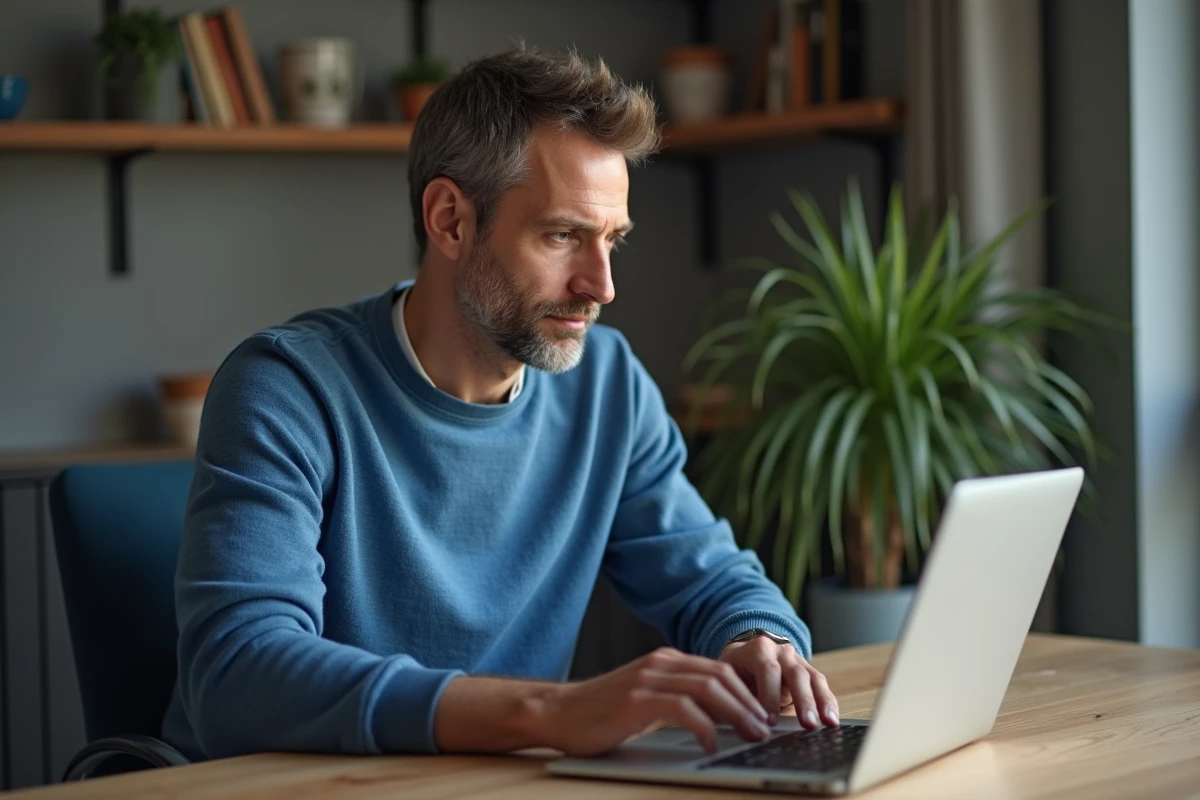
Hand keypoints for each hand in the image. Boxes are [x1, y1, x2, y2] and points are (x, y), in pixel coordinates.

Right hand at [541, 647, 772, 756]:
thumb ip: (676, 699)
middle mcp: (660, 664)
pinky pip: (683, 709)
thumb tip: (718, 719)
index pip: (719, 670)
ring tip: (750, 736)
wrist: (557, 712)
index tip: (764, 717)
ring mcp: (647, 679)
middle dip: (749, 703)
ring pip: (708, 689)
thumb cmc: (600, 712)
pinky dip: (704, 727)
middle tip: (766, 729)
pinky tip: (712, 744)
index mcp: (666, 661)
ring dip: (736, 714)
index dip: (747, 693)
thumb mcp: (645, 698)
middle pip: (720, 676)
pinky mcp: (636, 700)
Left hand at [718, 636, 838, 728]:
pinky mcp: (808, 671)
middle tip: (808, 723)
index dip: (770, 695)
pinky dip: (828, 702)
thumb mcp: (729, 676)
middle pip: (796, 673)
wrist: (746, 653)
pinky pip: (821, 685)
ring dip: (822, 702)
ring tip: (829, 723)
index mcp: (758, 649)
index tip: (769, 721)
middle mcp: (781, 651)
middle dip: (803, 700)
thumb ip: (736, 694)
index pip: (767, 669)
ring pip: (813, 678)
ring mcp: (798, 660)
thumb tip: (737, 719)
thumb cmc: (736, 669)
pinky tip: (832, 720)